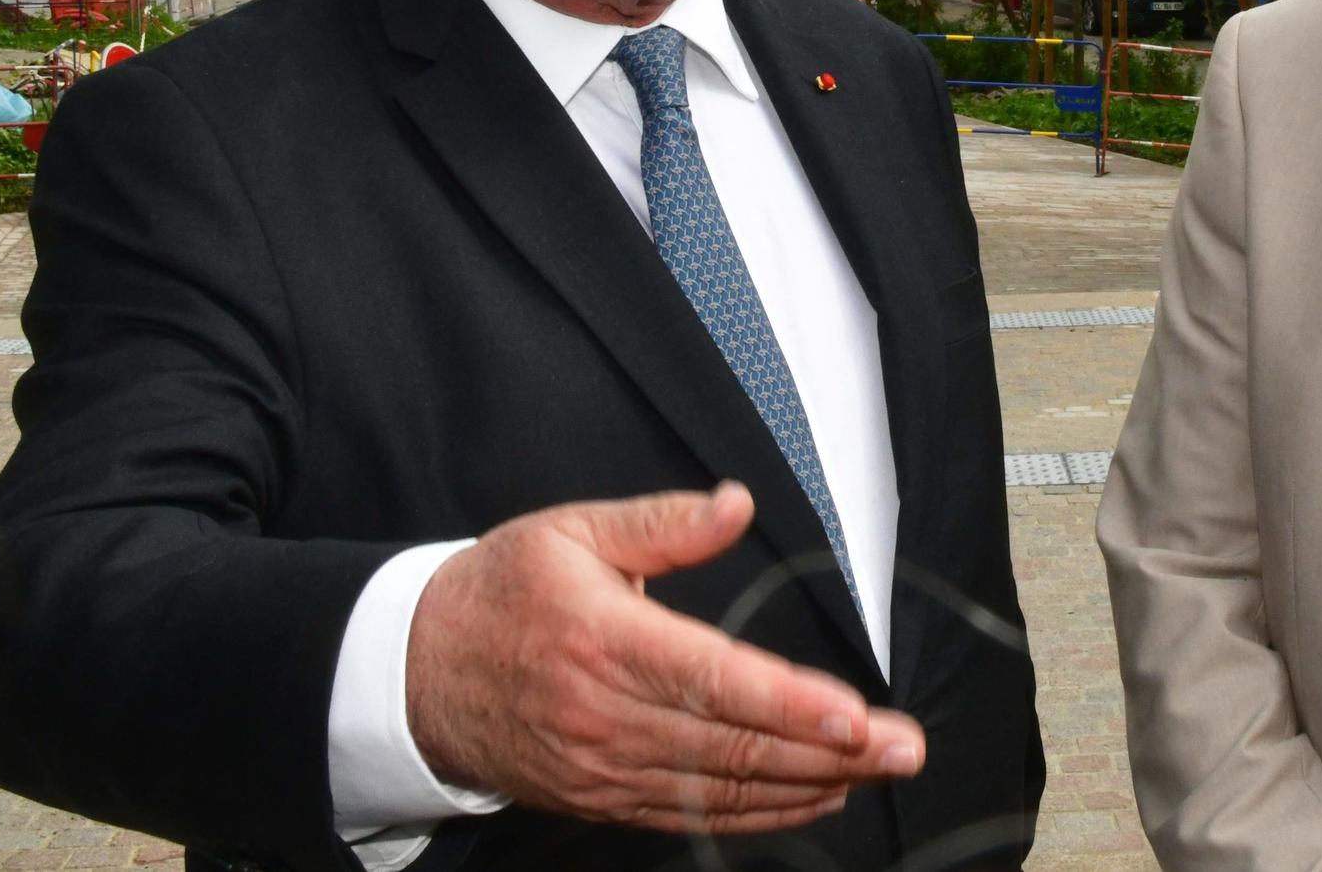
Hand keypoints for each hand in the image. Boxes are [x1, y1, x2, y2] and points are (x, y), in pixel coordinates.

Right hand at [404, 482, 924, 833]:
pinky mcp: (603, 798)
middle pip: (732, 744)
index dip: (788, 704)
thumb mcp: (570, 533)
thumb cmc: (500, 592)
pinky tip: (814, 795)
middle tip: (903, 746)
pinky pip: (692, 816)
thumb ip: (661, 522)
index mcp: (603, 640)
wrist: (418, 675)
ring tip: (876, 769)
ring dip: (808, 783)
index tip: (853, 716)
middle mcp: (607, 715)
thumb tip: (736, 504)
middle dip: (828, 750)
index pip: (712, 680)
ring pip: (721, 789)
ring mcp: (605, 767)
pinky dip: (760, 811)